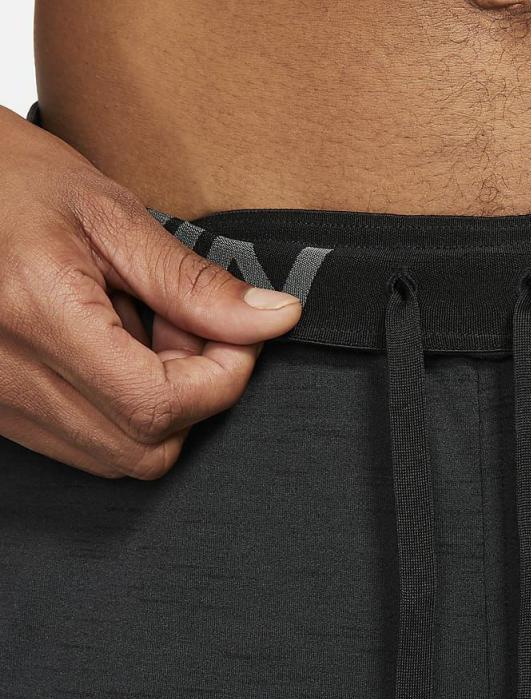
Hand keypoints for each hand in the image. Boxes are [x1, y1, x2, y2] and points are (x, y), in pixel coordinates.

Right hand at [0, 106, 301, 477]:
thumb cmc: (11, 181)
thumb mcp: (109, 216)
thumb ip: (194, 283)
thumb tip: (275, 319)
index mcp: (35, 312)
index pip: (158, 404)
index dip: (221, 377)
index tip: (237, 333)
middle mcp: (5, 374)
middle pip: (146, 448)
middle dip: (194, 395)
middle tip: (188, 329)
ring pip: (120, 457)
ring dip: (160, 406)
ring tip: (143, 333)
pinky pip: (86, 445)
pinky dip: (121, 411)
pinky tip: (111, 352)